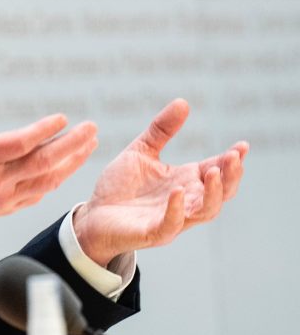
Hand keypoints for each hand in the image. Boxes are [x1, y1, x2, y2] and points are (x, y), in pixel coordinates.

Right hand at [0, 69, 97, 238]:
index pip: (20, 143)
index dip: (44, 130)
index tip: (63, 118)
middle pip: (43, 162)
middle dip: (72, 145)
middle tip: (91, 128)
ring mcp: (4, 196)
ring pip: (47, 180)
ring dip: (72, 161)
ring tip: (90, 143)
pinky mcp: (8, 207)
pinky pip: (40, 192)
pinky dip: (58, 178)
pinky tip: (70, 164)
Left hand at [74, 99, 247, 265]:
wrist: (93, 215)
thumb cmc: (120, 187)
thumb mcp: (141, 152)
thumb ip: (161, 130)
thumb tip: (183, 102)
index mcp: (185, 181)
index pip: (216, 171)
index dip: (231, 160)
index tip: (242, 146)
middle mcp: (185, 201)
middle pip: (221, 193)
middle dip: (231, 176)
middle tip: (234, 157)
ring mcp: (172, 219)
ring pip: (205, 211)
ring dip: (213, 193)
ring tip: (213, 172)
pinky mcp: (152, 232)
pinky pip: (171, 224)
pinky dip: (177, 209)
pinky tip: (177, 191)